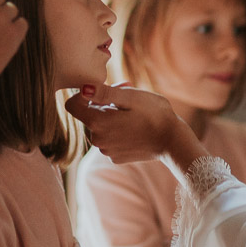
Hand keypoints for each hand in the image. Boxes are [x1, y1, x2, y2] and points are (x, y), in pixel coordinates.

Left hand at [64, 83, 185, 163]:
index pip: (72, 105)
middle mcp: (97, 140)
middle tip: (126, 99)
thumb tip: (83, 88)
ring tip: (133, 113)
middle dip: (102, 105)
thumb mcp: (131, 97)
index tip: (103, 91)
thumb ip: (104, 93)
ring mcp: (106, 152)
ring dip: (111, 118)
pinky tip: (135, 128)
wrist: (173, 141)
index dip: (84, 95)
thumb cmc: (155, 114)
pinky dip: (117, 132)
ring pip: (99, 128)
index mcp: (97, 122)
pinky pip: (109, 140)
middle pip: (88, 116)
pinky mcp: (115, 158)